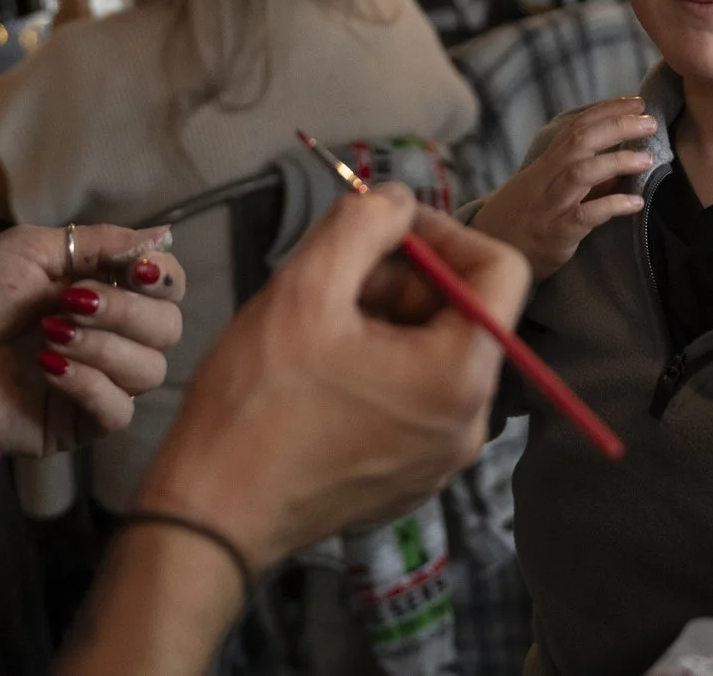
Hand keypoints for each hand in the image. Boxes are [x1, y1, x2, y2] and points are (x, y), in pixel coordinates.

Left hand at [0, 223, 185, 456]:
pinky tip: (49, 370)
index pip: (168, 289)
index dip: (163, 279)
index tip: (135, 271)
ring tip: (51, 336)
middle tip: (73, 303)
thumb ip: (101, 243)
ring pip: (151, 370)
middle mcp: (110, 337)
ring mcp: (99, 383)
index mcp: (104, 291)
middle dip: (126, 311)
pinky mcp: (80, 425)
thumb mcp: (32, 251)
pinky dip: (89, 385)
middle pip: (168, 329)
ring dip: (104, 346)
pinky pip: (119, 411)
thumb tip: (162, 235)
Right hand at [135, 183, 530, 569]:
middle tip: (334, 275)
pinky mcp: (407, 477)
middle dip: (403, 278)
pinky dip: (378, 365)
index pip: (501, 269)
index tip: (384, 226)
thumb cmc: (256, 403)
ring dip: (385, 319)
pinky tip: (319, 369)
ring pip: (433, 352)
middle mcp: (469, 423)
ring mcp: (440, 458)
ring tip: (317, 324)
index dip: (443, 232)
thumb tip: (398, 199)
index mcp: (461, 375)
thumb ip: (363, 222)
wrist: (210, 514)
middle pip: (463, 312)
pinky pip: (414, 398)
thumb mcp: (306, 286)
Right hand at [468, 97, 655, 279]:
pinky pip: (585, 215)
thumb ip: (581, 175)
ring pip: (581, 173)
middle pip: (580, 142)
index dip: (606, 111)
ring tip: (647, 158)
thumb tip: (621, 162)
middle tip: (649, 120)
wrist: (489, 251)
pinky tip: (636, 203)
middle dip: (616, 126)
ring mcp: (550, 206)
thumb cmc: (523, 218)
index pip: (576, 127)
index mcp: (545, 164)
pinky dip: (612, 205)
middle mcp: (545, 179)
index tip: (636, 102)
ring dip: (616, 161)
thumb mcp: (546, 189)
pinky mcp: (556, 234)